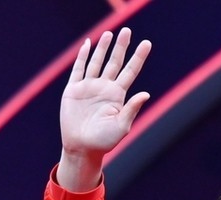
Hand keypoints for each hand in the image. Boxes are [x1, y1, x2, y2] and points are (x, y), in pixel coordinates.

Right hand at [57, 27, 150, 190]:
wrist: (81, 149)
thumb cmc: (103, 142)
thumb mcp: (121, 126)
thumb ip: (132, 109)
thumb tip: (146, 93)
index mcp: (118, 95)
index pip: (130, 71)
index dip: (138, 57)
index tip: (147, 43)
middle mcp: (104, 88)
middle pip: (115, 62)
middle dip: (121, 47)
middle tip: (127, 30)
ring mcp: (89, 88)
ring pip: (97, 62)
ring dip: (103, 48)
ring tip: (110, 33)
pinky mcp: (73, 90)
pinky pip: (79, 70)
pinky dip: (82, 57)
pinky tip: (87, 44)